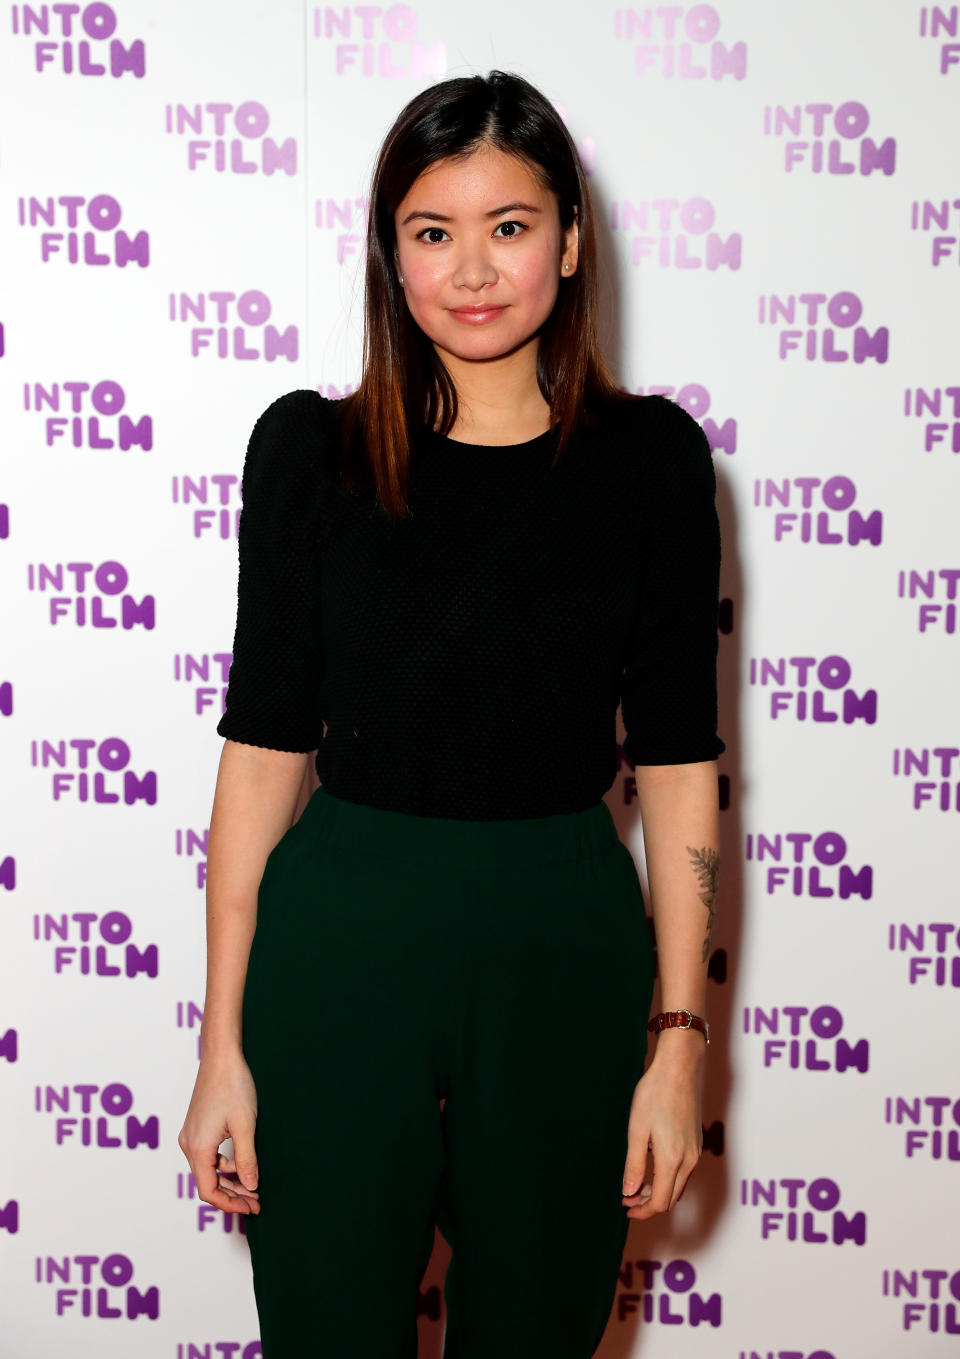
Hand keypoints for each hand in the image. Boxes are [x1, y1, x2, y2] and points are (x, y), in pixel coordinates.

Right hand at [178, 1050, 260, 1214]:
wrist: (221, 1057)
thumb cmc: (233, 1087)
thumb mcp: (245, 1126)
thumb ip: (247, 1159)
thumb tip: (250, 1187)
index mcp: (198, 1148)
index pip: (209, 1191)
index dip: (230, 1204)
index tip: (252, 1207)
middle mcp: (189, 1145)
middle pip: (208, 1182)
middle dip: (233, 1195)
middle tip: (257, 1201)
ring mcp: (191, 1136)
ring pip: (208, 1170)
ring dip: (230, 1180)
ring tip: (253, 1185)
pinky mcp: (196, 1127)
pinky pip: (208, 1155)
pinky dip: (224, 1165)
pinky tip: (242, 1163)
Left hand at [620, 1032, 704, 1219]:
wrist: (680, 1068)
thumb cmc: (655, 1095)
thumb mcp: (637, 1130)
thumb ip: (634, 1164)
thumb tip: (629, 1191)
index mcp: (672, 1160)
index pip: (661, 1202)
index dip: (643, 1211)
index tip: (625, 1207)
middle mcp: (689, 1160)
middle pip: (672, 1197)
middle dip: (649, 1204)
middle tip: (626, 1197)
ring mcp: (695, 1151)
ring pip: (678, 1185)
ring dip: (658, 1191)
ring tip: (636, 1184)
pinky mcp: (696, 1141)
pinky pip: (684, 1171)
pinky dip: (668, 1178)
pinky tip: (652, 1166)